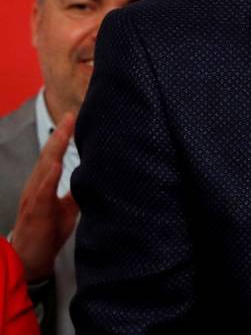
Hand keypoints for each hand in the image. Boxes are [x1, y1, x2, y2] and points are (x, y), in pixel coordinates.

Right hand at [10, 113, 79, 281]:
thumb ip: (77, 192)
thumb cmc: (47, 231)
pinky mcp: (34, 212)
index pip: (54, 156)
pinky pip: (41, 193)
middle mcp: (36, 187)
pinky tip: (54, 165)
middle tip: (70, 115)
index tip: (74, 117)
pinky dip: (47, 178)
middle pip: (48, 156)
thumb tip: (95, 178)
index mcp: (44, 184)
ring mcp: (33, 198)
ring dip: (53, 149)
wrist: (30, 259)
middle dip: (59, 135)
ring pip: (43, 169)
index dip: (63, 137)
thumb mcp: (68, 209)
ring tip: (64, 131)